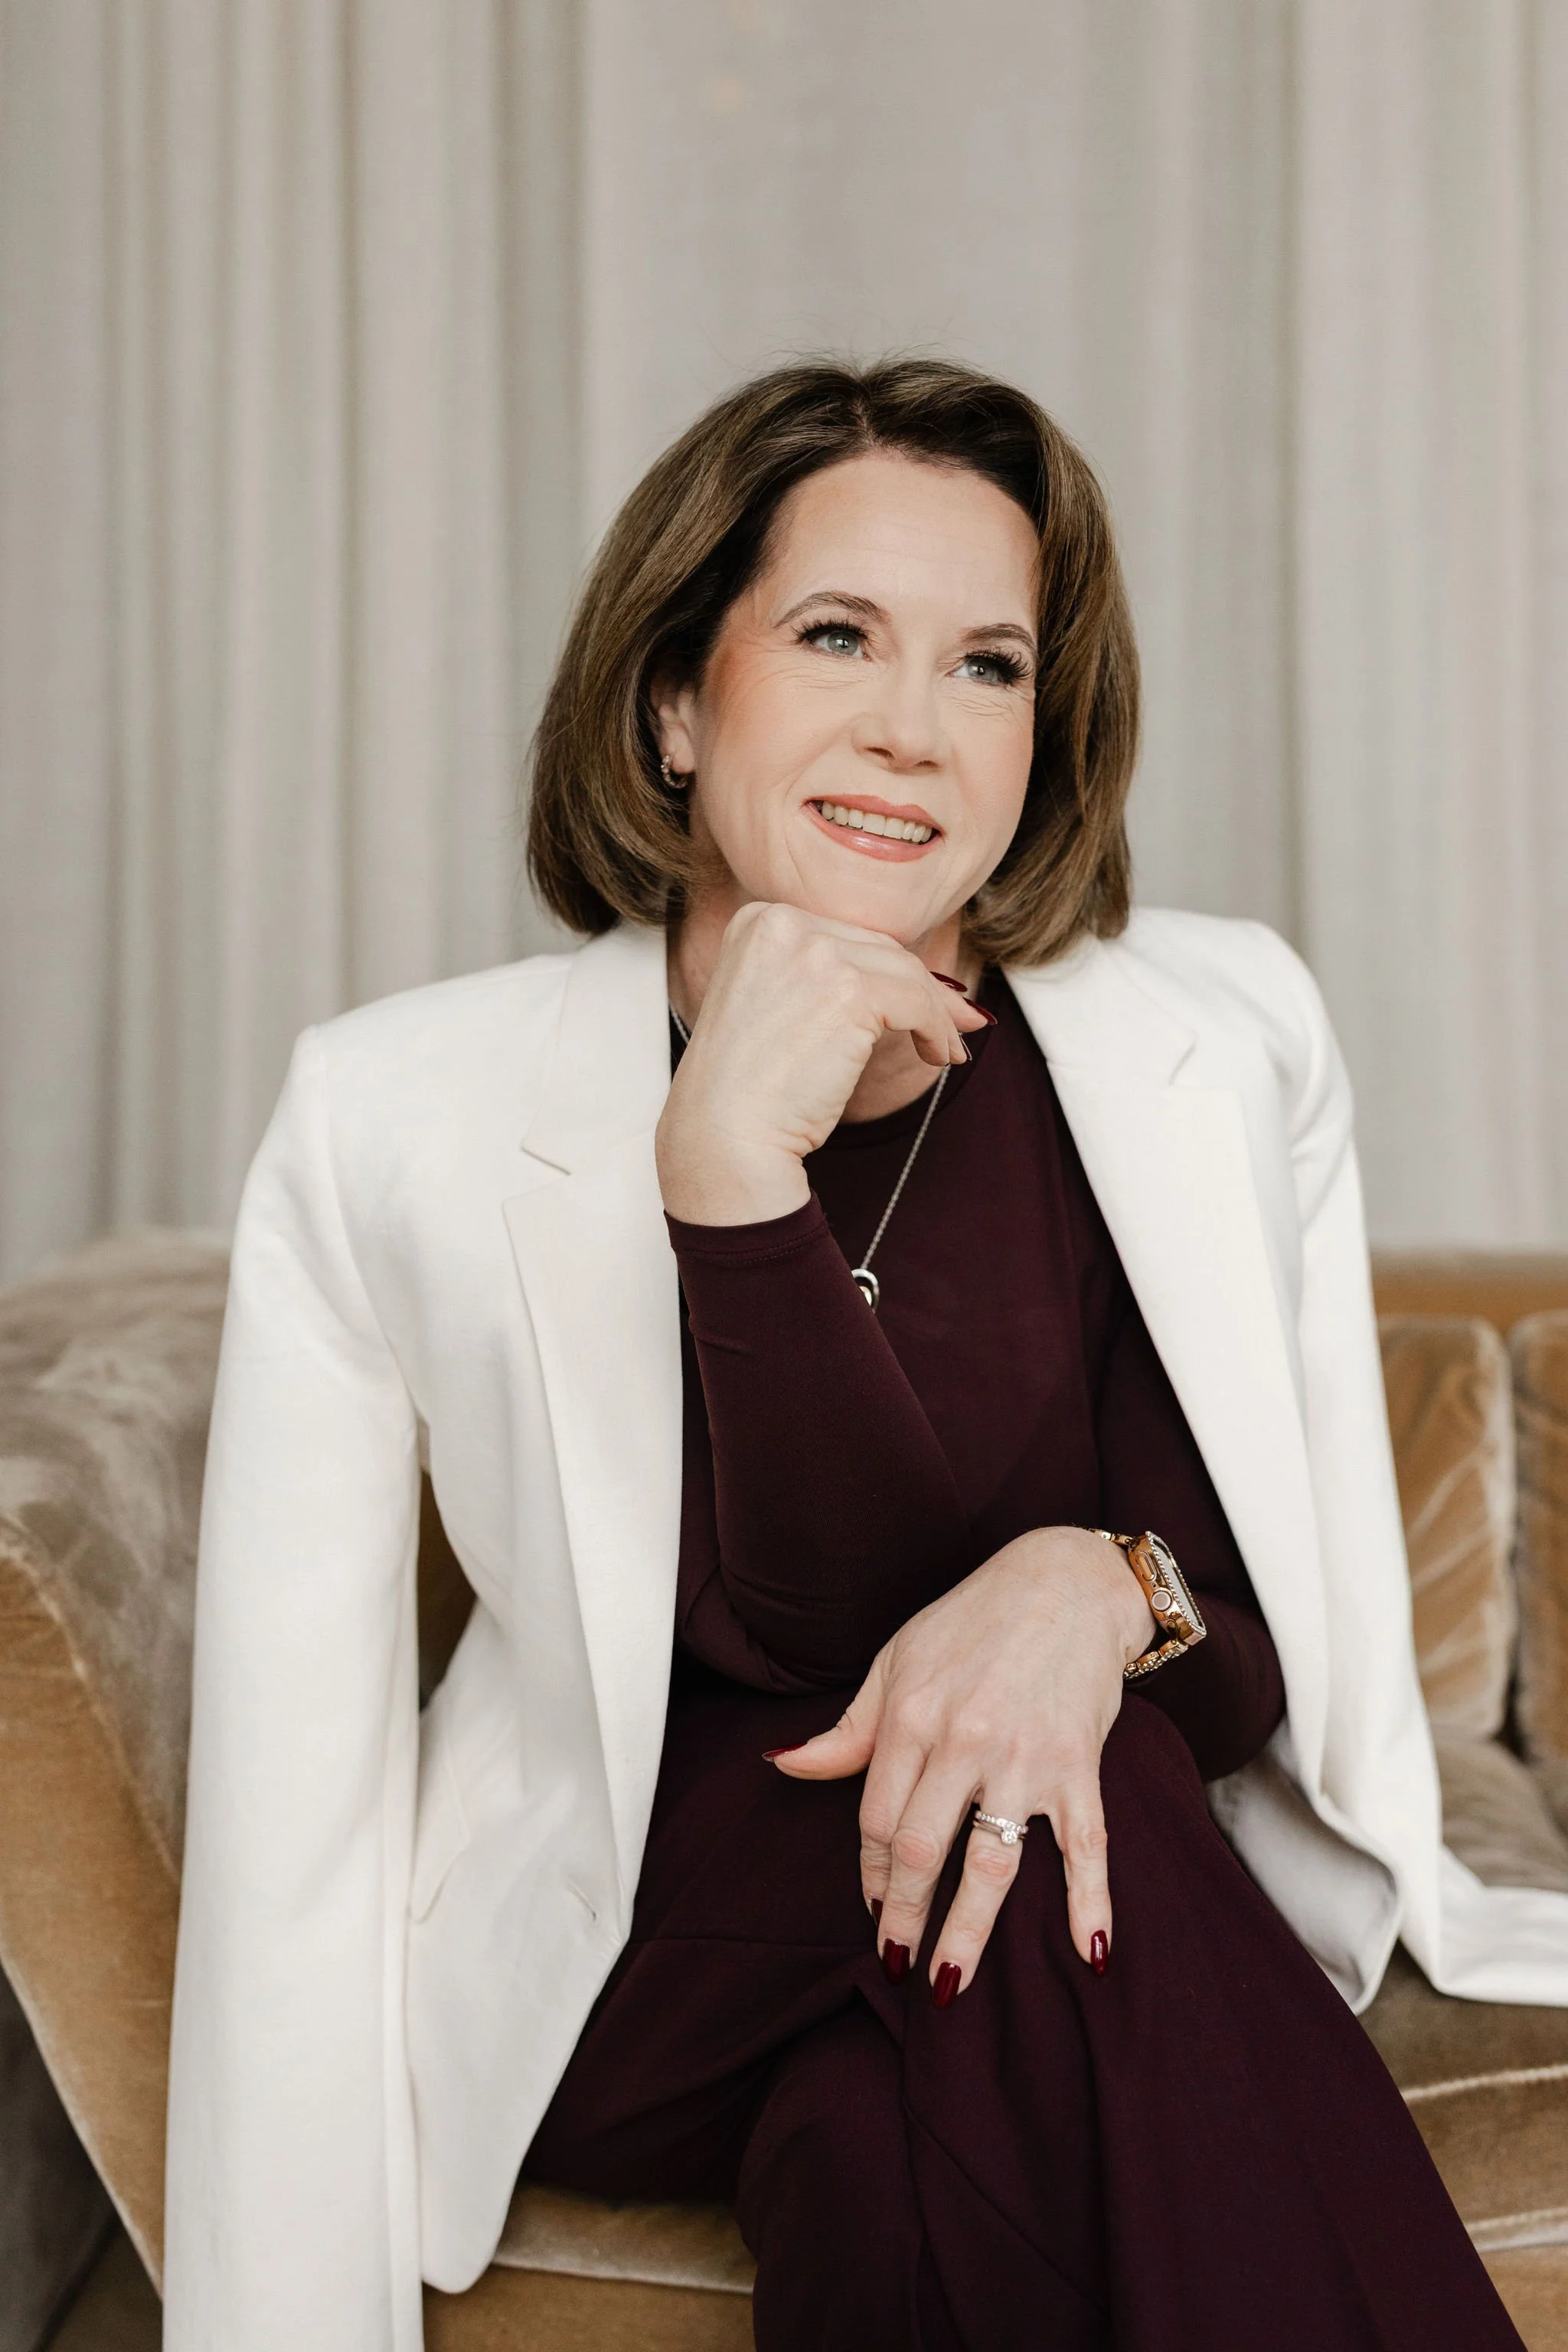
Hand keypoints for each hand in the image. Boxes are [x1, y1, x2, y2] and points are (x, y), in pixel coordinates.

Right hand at [656, 900, 990, 1225]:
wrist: (724, 1135)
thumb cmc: (749, 1090)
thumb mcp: (777, 1007)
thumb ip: (826, 979)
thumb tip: (919, 980)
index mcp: (758, 921)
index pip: (845, 938)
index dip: (889, 971)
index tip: (922, 1000)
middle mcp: (781, 924)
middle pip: (879, 949)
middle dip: (924, 989)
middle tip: (957, 1023)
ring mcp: (814, 953)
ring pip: (906, 973)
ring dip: (937, 1014)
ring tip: (948, 1049)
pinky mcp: (847, 990)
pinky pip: (918, 1002)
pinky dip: (938, 1030)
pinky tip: (939, 1055)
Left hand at [772, 1527, 1155, 1990]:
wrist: (1064, 1581)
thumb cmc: (972, 1622)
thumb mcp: (896, 1662)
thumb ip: (848, 1729)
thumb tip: (784, 1765)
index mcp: (911, 1715)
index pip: (878, 1818)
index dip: (872, 1874)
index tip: (875, 1908)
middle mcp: (963, 1741)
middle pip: (923, 1852)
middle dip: (903, 1917)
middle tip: (897, 1963)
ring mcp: (1024, 1758)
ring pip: (992, 1865)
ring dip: (967, 1932)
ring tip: (948, 1982)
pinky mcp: (1079, 1765)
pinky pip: (1086, 1846)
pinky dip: (1090, 1902)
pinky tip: (1090, 1953)